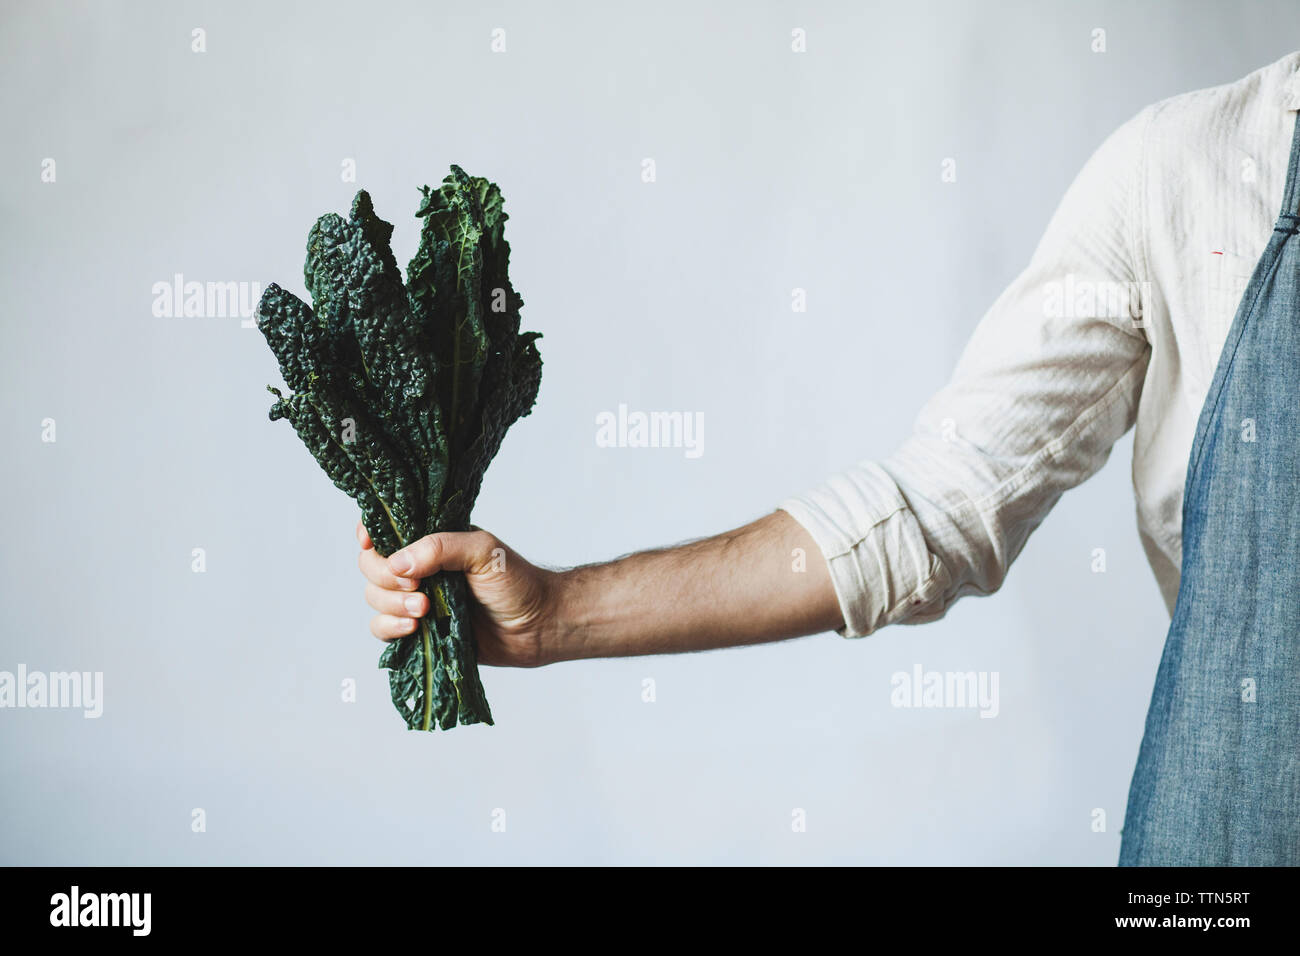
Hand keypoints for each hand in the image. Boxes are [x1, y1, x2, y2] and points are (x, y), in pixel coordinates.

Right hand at [356, 521, 559, 666]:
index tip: (370, 543)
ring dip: (391, 605)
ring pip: (374, 598)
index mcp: (432, 541)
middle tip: (419, 589)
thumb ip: (439, 549)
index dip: (369, 534)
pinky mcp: (419, 631)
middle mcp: (419, 568)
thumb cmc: (518, 581)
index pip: (386, 529)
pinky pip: (383, 628)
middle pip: (372, 566)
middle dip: (385, 577)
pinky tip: (414, 629)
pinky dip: (389, 628)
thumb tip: (397, 563)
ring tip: (426, 611)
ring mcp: (417, 600)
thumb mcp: (483, 551)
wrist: (538, 625)